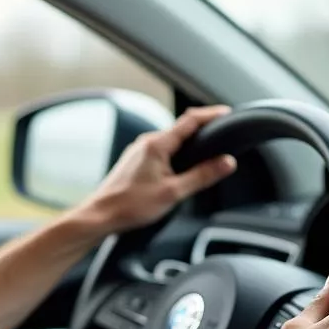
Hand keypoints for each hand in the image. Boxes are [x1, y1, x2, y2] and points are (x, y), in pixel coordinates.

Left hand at [75, 105, 236, 234]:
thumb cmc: (131, 205)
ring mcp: (139, 151)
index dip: (211, 115)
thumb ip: (202, 176)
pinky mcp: (135, 161)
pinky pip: (160, 150)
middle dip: (202, 128)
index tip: (227, 113)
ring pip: (170, 140)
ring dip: (188, 142)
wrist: (101, 215)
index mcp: (157, 144)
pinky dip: (175, 152)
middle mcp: (146, 142)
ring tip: (207, 147)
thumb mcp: (173, 193)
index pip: (190, 121)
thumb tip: (227, 162)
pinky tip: (181, 164)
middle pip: (180, 129)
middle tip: (222, 131)